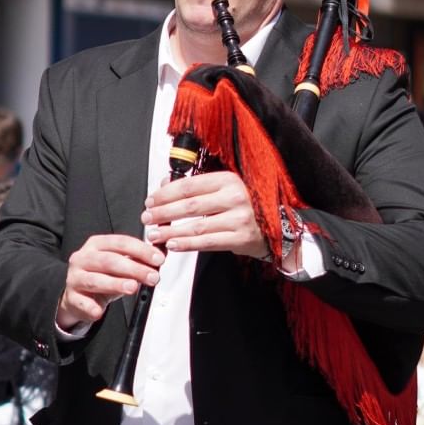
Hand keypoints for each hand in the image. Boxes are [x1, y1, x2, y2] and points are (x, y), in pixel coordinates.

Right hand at [56, 234, 164, 327]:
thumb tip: (160, 256)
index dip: (141, 250)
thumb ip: (136, 259)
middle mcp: (83, 258)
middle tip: (152, 276)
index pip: (120, 242)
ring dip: (115, 284)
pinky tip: (99, 310)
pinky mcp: (71, 297)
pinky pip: (81, 302)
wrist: (78, 295)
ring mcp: (75, 278)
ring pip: (95, 280)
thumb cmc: (102, 276)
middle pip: (109, 260)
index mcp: (96, 245)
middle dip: (133, 268)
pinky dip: (91, 307)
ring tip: (133, 287)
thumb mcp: (119, 264)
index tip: (158, 258)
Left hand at [142, 171, 266, 258]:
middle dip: (163, 213)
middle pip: (189, 205)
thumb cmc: (247, 205)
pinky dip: (187, 244)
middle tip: (147, 218)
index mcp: (228, 180)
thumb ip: (196, 186)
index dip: (165, 194)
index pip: (189, 185)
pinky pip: (207, 242)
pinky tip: (173, 244)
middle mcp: (235, 197)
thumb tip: (165, 185)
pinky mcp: (240, 238)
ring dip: (171, 231)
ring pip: (196, 226)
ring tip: (155, 234)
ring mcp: (239, 218)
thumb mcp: (224, 189)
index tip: (151, 201)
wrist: (276, 226)